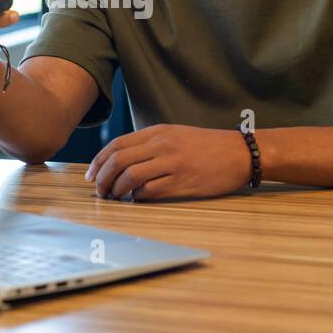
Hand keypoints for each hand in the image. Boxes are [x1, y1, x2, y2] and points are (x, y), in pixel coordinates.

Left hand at [85, 124, 252, 200]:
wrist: (241, 153)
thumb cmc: (208, 146)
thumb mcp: (176, 135)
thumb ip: (150, 144)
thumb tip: (122, 161)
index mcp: (158, 132)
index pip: (117, 145)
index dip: (98, 162)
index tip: (91, 175)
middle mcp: (162, 145)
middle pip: (118, 161)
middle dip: (102, 178)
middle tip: (98, 191)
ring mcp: (172, 163)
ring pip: (130, 177)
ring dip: (116, 190)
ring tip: (114, 198)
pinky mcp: (183, 182)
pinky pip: (150, 191)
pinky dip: (137, 197)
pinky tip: (137, 199)